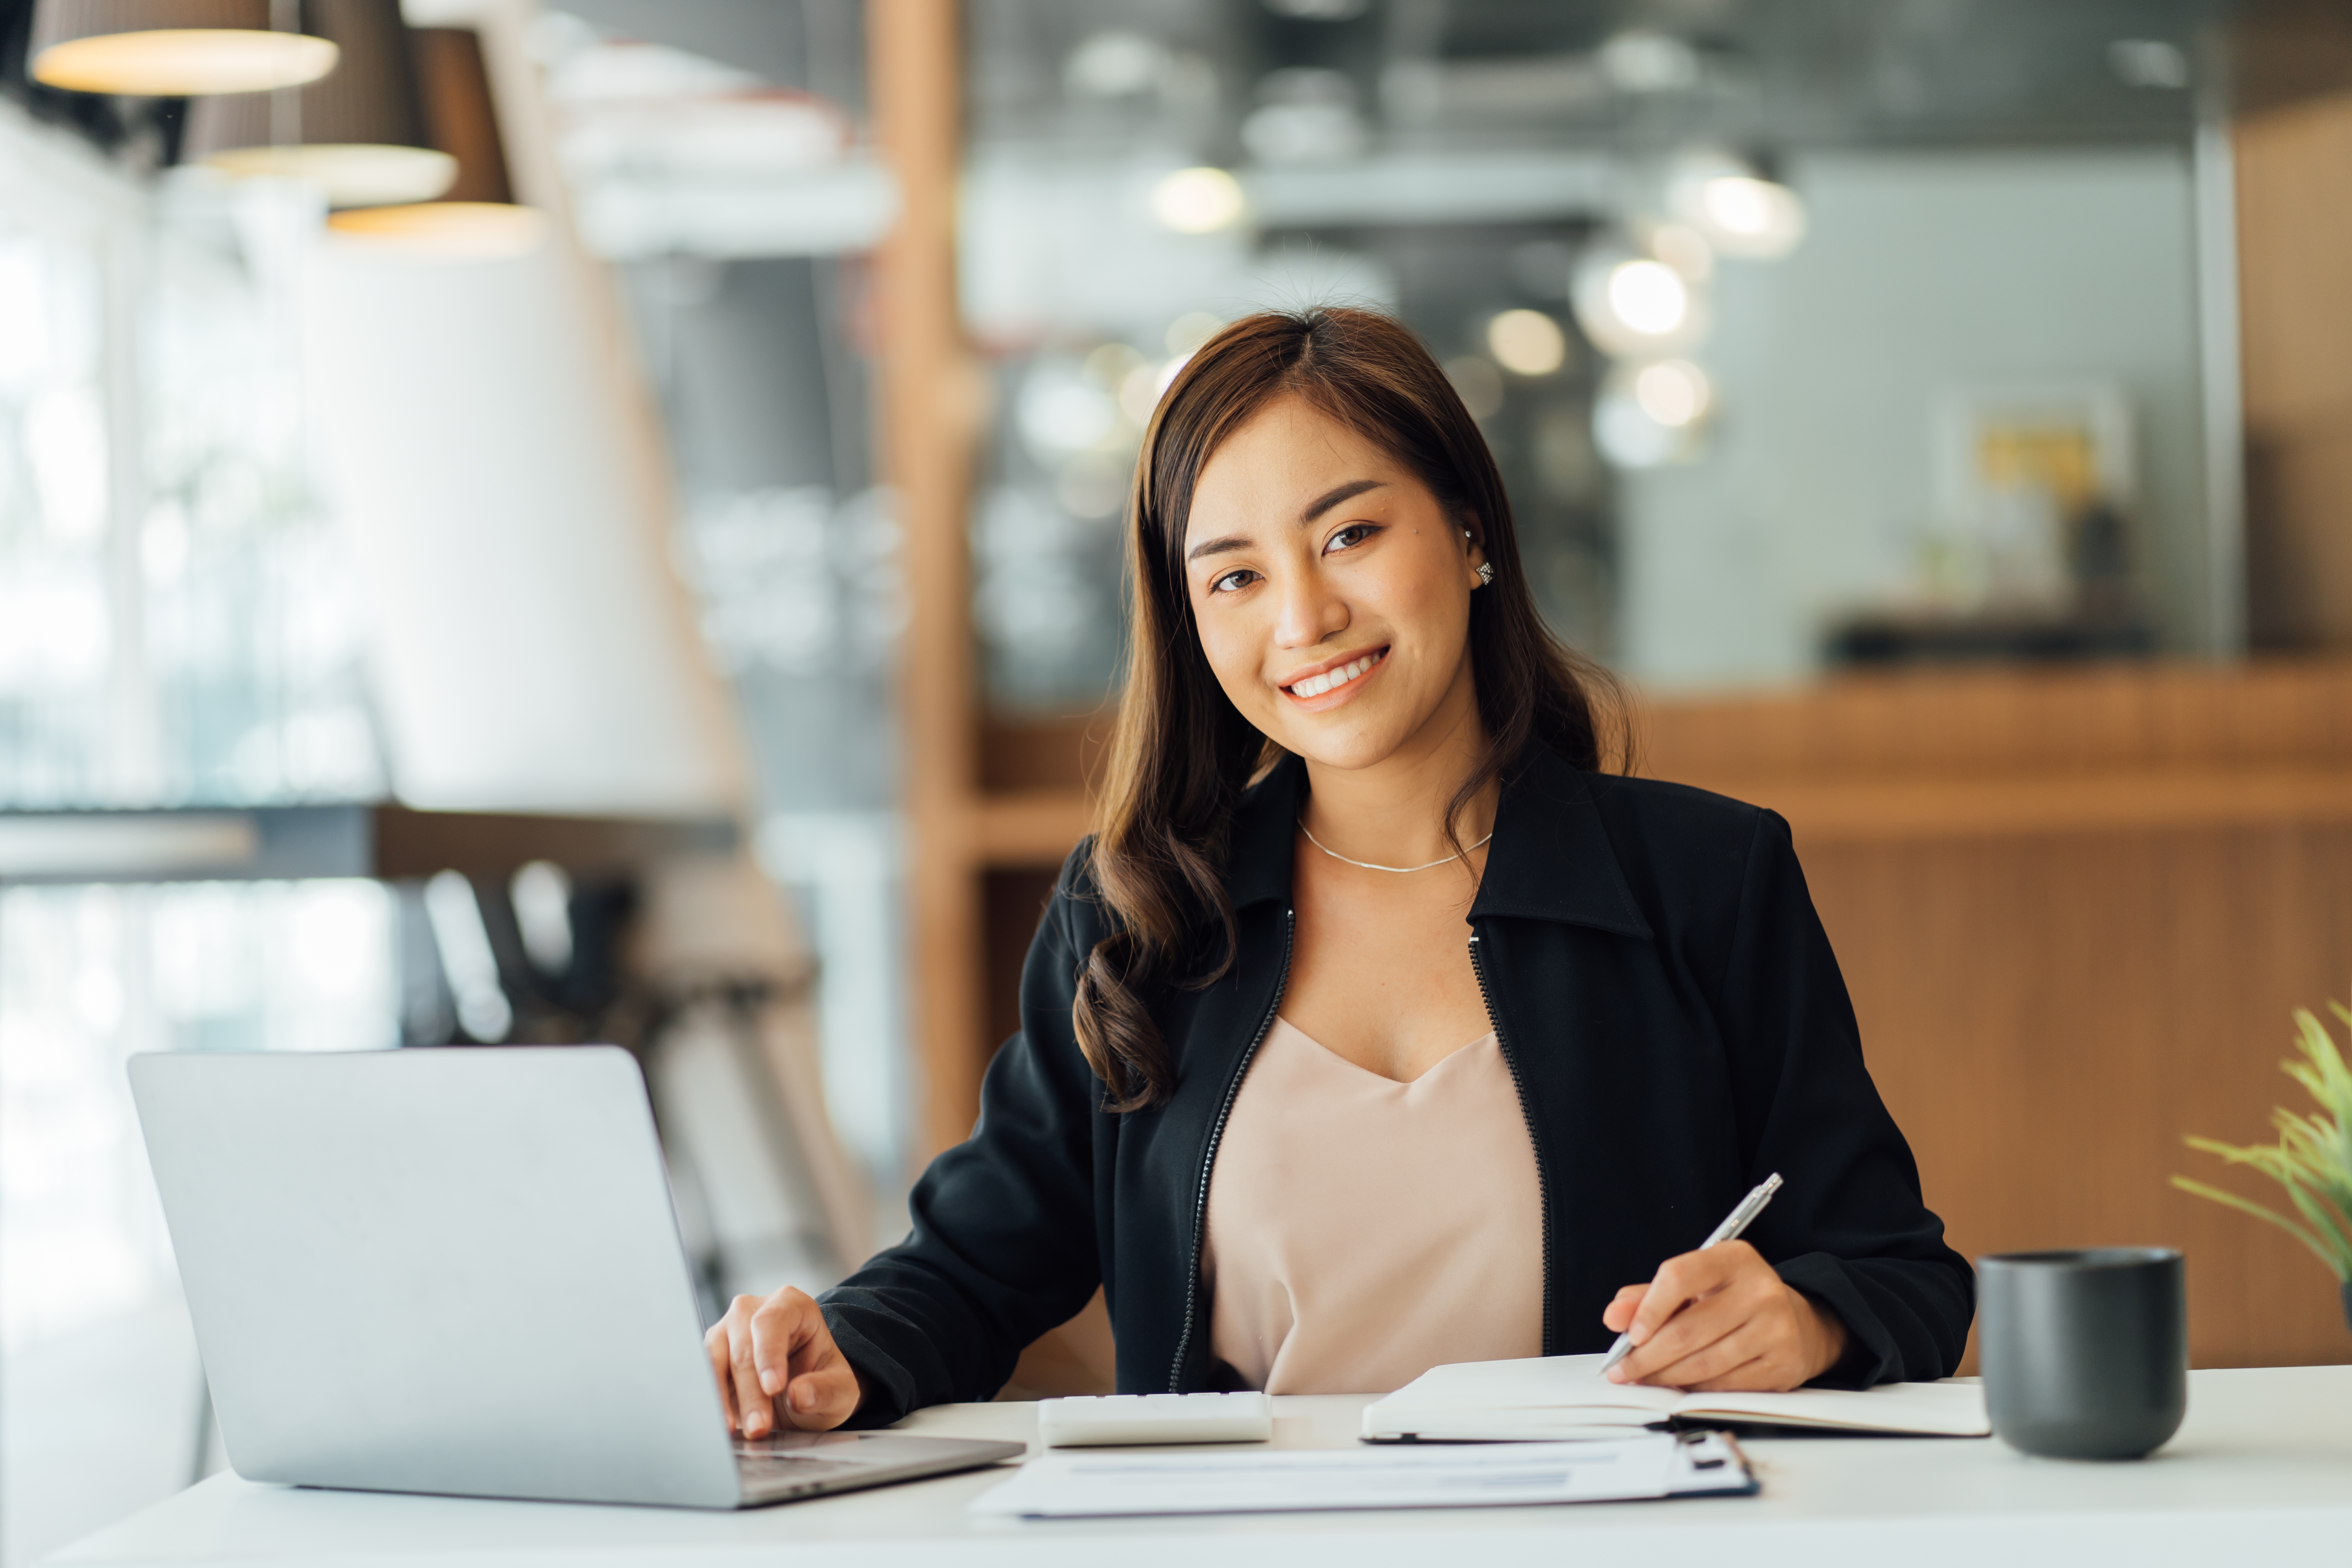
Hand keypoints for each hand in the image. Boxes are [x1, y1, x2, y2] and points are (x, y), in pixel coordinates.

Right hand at [704, 1286, 862, 1435]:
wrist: (803, 1392)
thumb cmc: (822, 1381)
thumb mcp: (840, 1389)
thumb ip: (825, 1390)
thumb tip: (799, 1394)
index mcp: (791, 1305)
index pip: (772, 1322)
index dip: (769, 1354)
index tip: (774, 1388)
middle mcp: (752, 1312)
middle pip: (743, 1348)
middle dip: (751, 1392)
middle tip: (760, 1427)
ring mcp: (727, 1332)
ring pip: (715, 1361)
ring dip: (724, 1400)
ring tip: (740, 1430)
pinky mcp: (711, 1357)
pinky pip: (702, 1377)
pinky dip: (710, 1401)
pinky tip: (720, 1424)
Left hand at [1601, 1240, 1848, 1391]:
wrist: (1798, 1322)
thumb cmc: (1733, 1299)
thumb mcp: (1695, 1284)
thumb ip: (1648, 1295)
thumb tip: (1615, 1316)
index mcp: (1734, 1258)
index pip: (1679, 1277)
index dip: (1648, 1309)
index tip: (1629, 1335)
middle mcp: (1760, 1290)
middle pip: (1687, 1330)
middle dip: (1646, 1356)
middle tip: (1622, 1370)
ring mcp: (1776, 1328)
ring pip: (1704, 1363)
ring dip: (1665, 1377)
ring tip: (1643, 1379)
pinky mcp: (1783, 1364)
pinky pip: (1725, 1384)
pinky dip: (1694, 1388)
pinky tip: (1678, 1385)